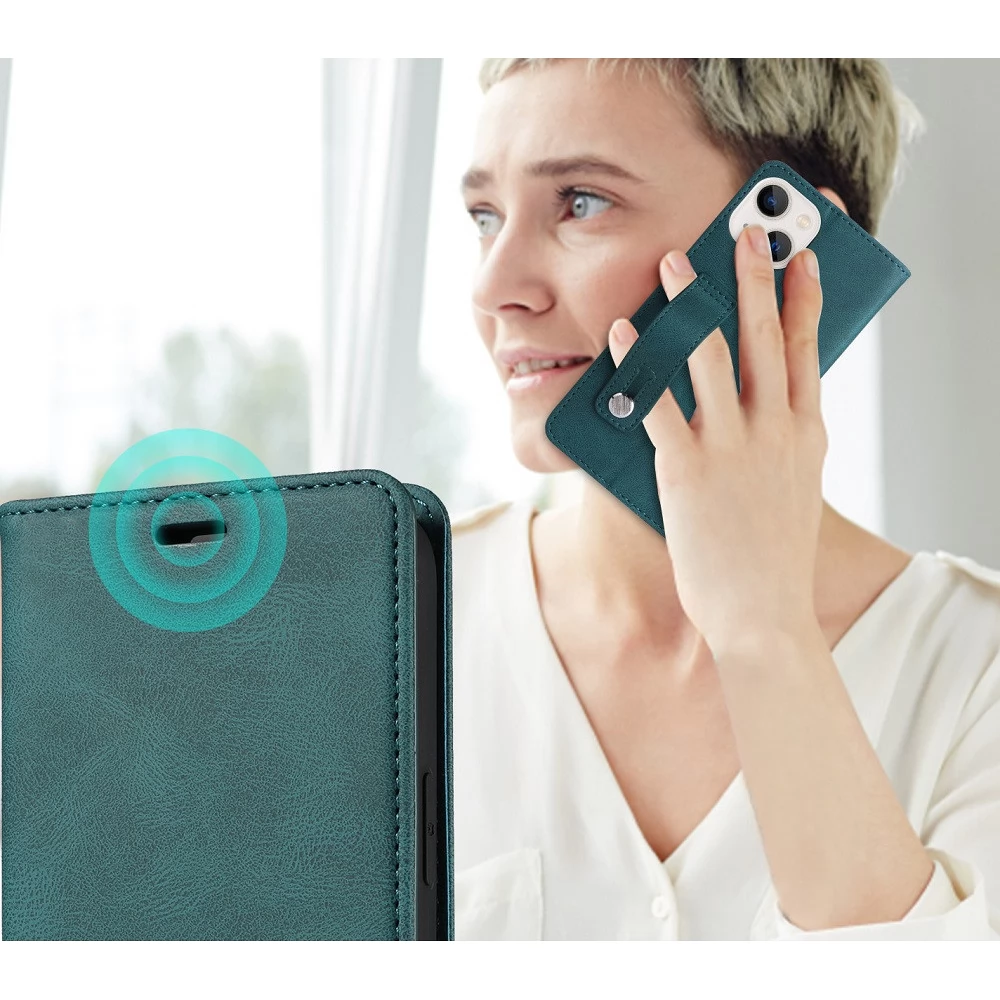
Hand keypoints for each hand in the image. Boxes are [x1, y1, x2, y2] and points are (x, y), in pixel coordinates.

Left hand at [607, 224, 827, 656]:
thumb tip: (764, 408)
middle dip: (753, 279)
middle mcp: (774, 431)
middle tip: (745, 233)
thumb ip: (782, 442)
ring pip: (711, 358)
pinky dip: (639, 365)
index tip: (803, 258)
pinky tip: (623, 334)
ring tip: (672, 262)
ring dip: (690, 303)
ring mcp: (732, 447)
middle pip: (764, 338)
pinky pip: (659, 403)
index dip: (805, 299)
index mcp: (805, 434)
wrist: (763, 614)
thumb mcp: (793, 488)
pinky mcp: (688, 469)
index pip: (809, 351)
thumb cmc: (772, 555)